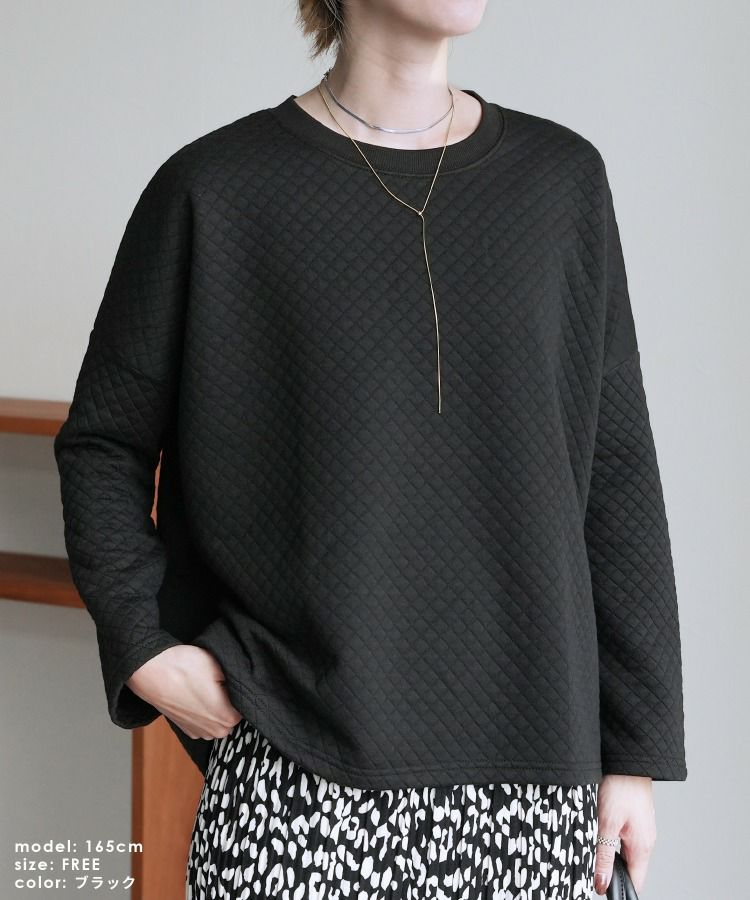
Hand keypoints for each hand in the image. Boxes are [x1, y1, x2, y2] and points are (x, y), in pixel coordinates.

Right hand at [125, 644, 242, 739]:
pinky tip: (194, 695)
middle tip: (216, 683)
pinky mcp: (185, 729)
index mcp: (226, 718)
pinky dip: (202, 711)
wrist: (150, 671)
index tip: (229, 681)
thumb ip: (236, 679)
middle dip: (228, 701)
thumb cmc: (184, 667)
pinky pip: (204, 722)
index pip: (246, 707)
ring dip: (215, 707)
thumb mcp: (218, 665)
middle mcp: (214, 732)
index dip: (238, 692)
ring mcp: (198, 732)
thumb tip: (244, 683)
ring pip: (218, 720)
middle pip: (232, 716)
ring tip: (203, 688)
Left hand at [593, 774, 655, 894]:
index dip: (619, 889)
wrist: (629, 760)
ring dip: (611, 854)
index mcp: (642, 847)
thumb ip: (603, 855)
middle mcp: (646, 840)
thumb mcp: (606, 823)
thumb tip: (601, 883)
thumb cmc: (620, 787)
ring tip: (595, 848)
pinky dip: (613, 839)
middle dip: (612, 872)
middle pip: (630, 868)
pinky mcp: (636, 818)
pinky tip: (601, 830)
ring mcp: (643, 828)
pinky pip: (626, 837)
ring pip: (627, 852)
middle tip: (593, 868)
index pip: (635, 882)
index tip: (602, 888)